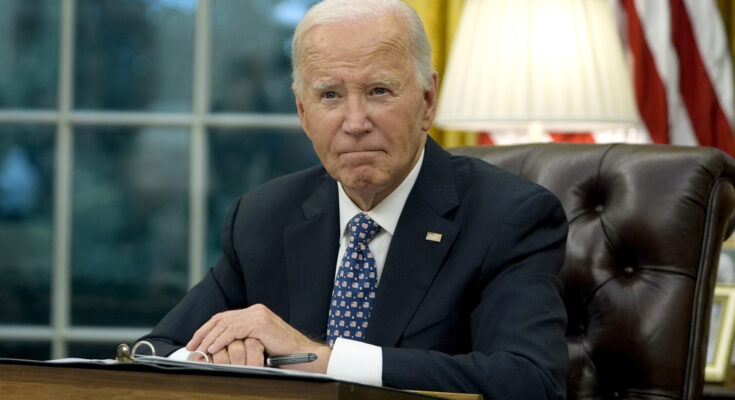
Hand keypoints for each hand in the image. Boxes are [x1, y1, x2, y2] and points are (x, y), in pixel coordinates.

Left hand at [186, 304, 330, 372]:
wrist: (305, 356)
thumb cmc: (283, 355)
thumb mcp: (258, 345)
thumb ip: (243, 341)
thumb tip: (219, 348)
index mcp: (255, 313)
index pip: (224, 317)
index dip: (207, 329)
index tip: (195, 341)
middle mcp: (256, 310)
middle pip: (221, 318)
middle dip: (204, 332)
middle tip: (192, 345)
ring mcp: (258, 315)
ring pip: (225, 323)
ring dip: (209, 336)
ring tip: (200, 349)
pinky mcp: (260, 323)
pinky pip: (234, 330)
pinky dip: (220, 339)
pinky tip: (213, 348)